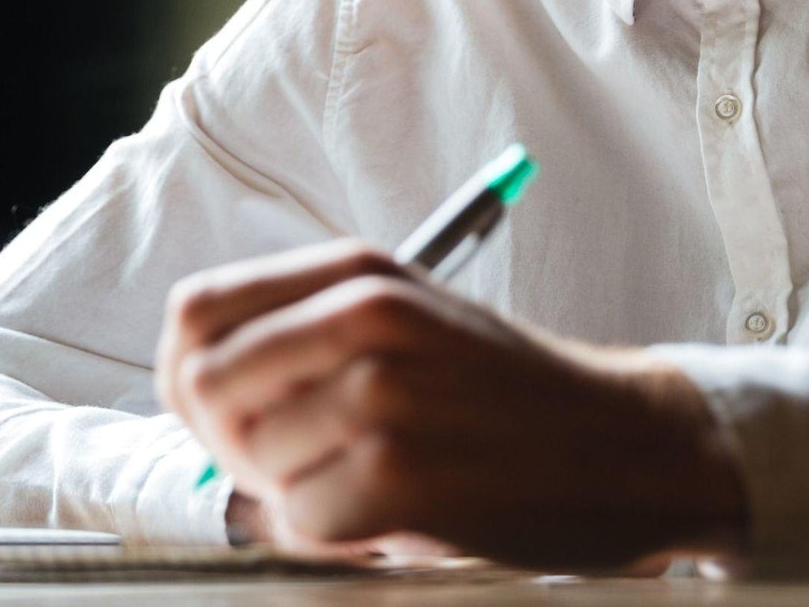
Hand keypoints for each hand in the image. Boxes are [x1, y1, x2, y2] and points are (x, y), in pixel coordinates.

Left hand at [155, 239, 746, 569]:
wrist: (618, 441)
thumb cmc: (501, 391)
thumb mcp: (406, 322)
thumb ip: (304, 334)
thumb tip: (190, 384)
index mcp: (357, 270)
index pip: (197, 310)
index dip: (193, 371)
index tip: (231, 409)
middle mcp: (363, 315)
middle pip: (205, 387)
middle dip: (237, 442)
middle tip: (309, 459)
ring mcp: (382, 393)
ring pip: (253, 466)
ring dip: (301, 492)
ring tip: (376, 479)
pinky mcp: (401, 474)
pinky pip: (301, 525)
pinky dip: (336, 536)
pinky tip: (394, 514)